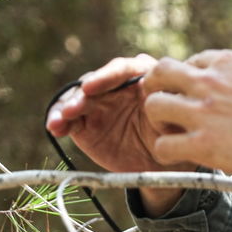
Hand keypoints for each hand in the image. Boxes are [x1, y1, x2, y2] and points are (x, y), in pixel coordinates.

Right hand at [47, 54, 197, 214]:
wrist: (160, 162)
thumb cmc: (172, 137)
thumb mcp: (177, 124)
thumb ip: (170, 111)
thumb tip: (165, 102)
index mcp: (143, 76)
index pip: (124, 69)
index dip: (107, 76)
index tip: (91, 87)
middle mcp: (117, 84)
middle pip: (96, 81)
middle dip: (82, 94)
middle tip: (72, 109)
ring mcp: (98, 101)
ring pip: (77, 97)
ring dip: (66, 108)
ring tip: (59, 122)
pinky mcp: (84, 120)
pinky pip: (67, 117)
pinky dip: (59, 121)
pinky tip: (55, 129)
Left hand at [141, 49, 231, 183]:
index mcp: (229, 62)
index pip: (191, 62)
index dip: (189, 80)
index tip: (198, 96)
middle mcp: (211, 82)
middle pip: (160, 73)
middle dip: (158, 89)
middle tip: (168, 107)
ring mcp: (204, 112)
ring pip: (153, 106)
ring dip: (158, 121)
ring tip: (174, 133)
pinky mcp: (204, 144)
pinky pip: (163, 147)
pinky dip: (166, 152)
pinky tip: (181, 157)